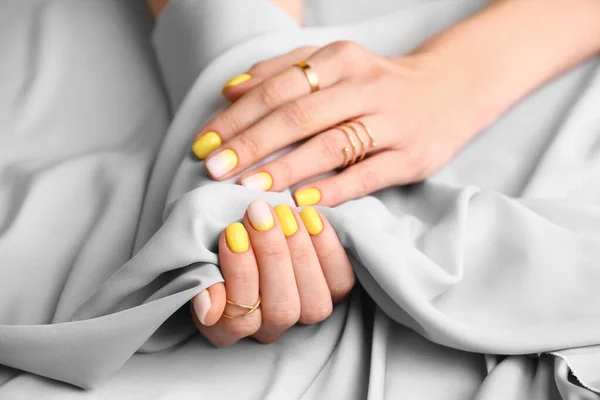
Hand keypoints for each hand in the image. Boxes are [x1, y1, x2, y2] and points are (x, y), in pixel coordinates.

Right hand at [190, 200, 353, 345]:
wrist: (244, 221)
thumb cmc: (217, 237)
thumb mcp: (197, 252)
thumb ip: (198, 277)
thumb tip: (209, 310)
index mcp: (226, 328)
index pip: (238, 320)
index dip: (239, 276)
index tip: (232, 231)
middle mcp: (267, 328)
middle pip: (281, 311)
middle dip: (271, 257)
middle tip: (259, 213)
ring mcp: (302, 314)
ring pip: (313, 305)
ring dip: (299, 252)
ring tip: (284, 213)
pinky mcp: (331, 293)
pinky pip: (340, 283)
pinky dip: (327, 248)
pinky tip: (310, 216)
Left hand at [191, 41, 481, 205]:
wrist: (453, 88)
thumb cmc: (379, 82)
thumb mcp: (335, 64)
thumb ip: (282, 70)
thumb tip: (229, 89)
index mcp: (340, 60)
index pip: (276, 89)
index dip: (236, 117)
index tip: (203, 143)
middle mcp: (364, 87)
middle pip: (297, 116)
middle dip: (250, 144)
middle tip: (213, 169)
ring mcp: (391, 122)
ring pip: (330, 145)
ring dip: (285, 167)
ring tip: (249, 188)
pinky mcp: (411, 156)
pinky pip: (368, 175)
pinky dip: (335, 188)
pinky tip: (304, 202)